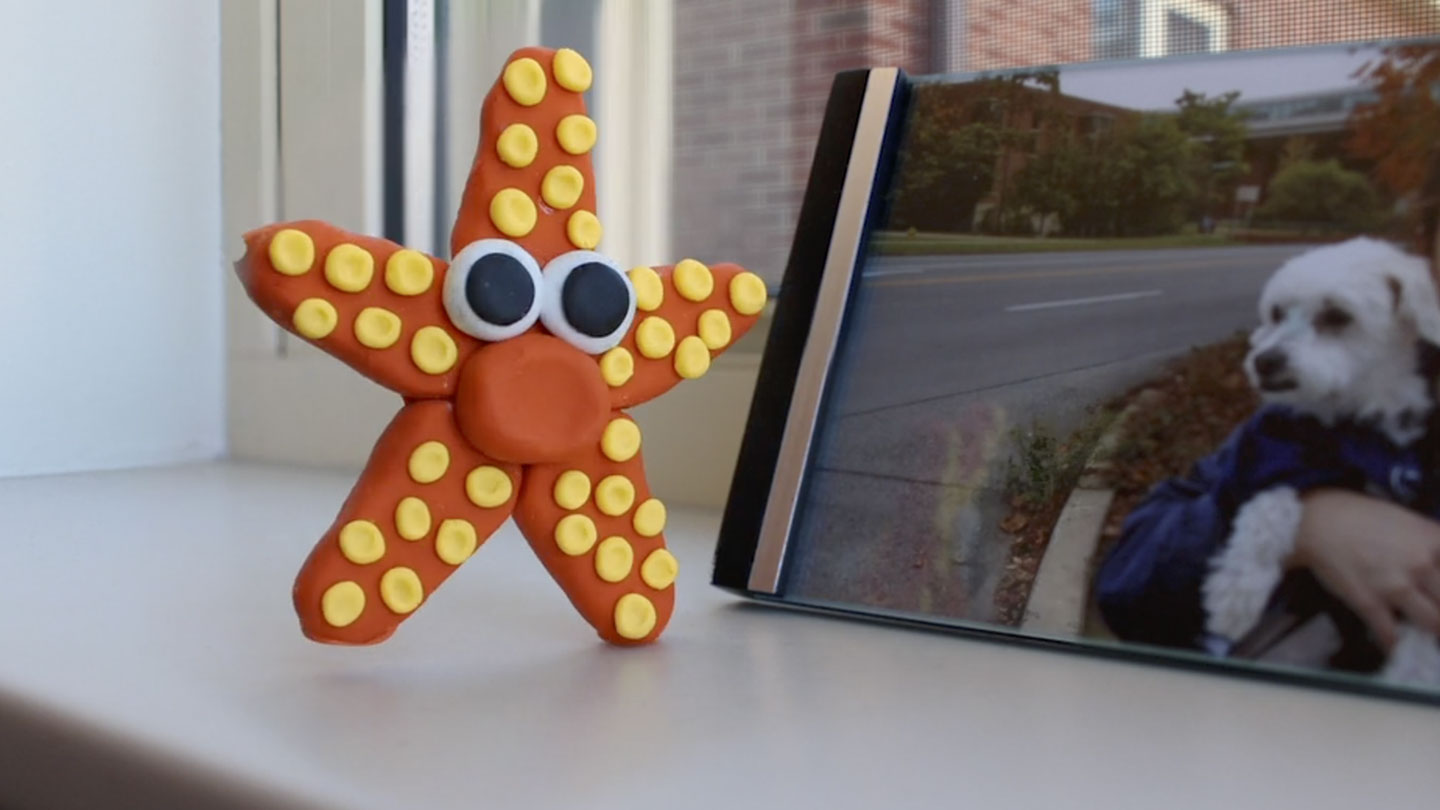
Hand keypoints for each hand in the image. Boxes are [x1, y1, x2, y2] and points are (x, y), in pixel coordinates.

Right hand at [1290, 489, 1439, 648]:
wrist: (1315, 522)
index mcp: (1433, 540)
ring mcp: (1396, 586)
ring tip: (1432, 638)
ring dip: (1435, 633)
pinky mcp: (1370, 603)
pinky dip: (1396, 645)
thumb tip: (1439, 558)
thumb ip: (1431, 540)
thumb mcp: (1406, 518)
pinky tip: (1398, 649)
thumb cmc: (1358, 515)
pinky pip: (1391, 634)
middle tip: (1439, 614)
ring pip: (1434, 623)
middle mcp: (1421, 564)